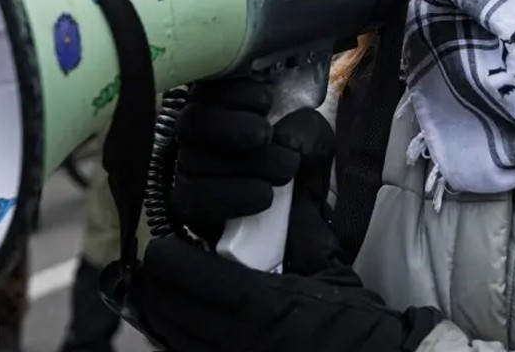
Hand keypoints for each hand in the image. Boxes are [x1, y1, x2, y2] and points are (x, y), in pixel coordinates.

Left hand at [130, 235, 442, 351]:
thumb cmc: (354, 319)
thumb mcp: (327, 266)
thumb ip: (298, 225)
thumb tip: (285, 178)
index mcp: (258, 304)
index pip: (183, 272)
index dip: (167, 255)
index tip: (169, 243)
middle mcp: (233, 341)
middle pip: (164, 306)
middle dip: (160, 282)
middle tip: (170, 264)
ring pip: (169, 334)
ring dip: (166, 309)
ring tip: (176, 292)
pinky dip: (178, 336)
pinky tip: (188, 323)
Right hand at [172, 78, 337, 248]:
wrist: (301, 210)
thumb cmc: (298, 159)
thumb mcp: (312, 138)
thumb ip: (306, 129)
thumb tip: (287, 138)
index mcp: (222, 102)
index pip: (207, 87)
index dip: (232, 92)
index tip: (266, 102)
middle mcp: (197, 132)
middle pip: (192, 122)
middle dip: (232, 128)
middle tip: (266, 136)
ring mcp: (187, 166)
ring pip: (193, 160)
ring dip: (244, 165)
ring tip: (283, 171)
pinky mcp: (187, 201)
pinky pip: (192, 197)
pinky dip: (231, 196)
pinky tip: (263, 195)